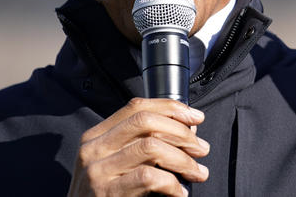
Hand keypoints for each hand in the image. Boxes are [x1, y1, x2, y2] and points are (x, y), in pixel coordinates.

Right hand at [67, 98, 208, 195]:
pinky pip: (149, 177)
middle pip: (146, 122)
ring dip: (183, 160)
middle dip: (182, 132)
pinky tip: (179, 192)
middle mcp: (93, 149)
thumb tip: (189, 127)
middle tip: (201, 148)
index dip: (171, 108)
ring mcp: (98, 171)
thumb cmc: (107, 194)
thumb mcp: (118, 162)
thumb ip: (146, 142)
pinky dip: (172, 184)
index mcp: (97, 136)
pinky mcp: (107, 193)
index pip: (136, 107)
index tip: (196, 117)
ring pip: (151, 147)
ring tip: (197, 172)